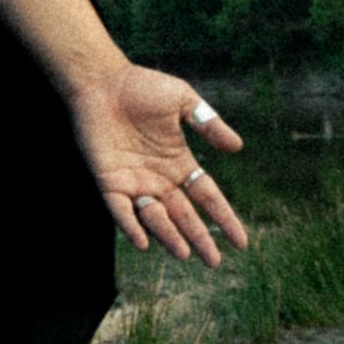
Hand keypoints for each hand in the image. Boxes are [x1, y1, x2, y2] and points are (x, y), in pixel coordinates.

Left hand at [69, 66, 248, 263]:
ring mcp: (134, 182)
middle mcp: (158, 178)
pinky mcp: (108, 181)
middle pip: (184, 215)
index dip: (224, 218)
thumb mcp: (183, 100)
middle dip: (199, 238)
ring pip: (155, 218)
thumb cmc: (142, 87)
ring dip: (168, 236)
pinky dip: (130, 226)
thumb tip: (238, 147)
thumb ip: (208, 123)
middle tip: (213, 262)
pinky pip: (120, 210)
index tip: (241, 242)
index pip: (207, 197)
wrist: (102, 81)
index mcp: (179, 163)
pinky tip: (142, 241)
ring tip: (184, 253)